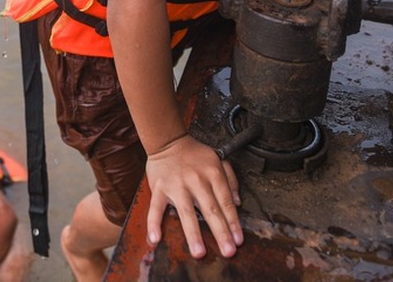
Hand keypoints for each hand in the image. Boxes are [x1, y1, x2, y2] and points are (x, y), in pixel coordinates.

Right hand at [145, 134, 243, 258]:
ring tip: (199, 252)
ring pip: (186, 212)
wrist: (168, 140)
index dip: (233, 222)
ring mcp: (176, 185)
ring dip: (193, 234)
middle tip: (228, 251)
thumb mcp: (218, 159)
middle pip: (211, 210)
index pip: (225, 202)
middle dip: (220, 232)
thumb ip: (230, 180)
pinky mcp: (159, 188)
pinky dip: (154, 223)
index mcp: (212, 174)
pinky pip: (156, 208)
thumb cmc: (194, 153)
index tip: (238, 240)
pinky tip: (155, 238)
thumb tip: (238, 203)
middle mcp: (196, 180)